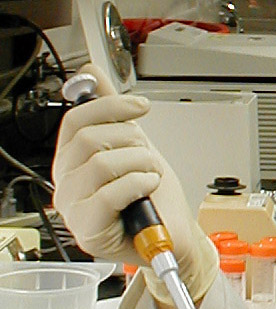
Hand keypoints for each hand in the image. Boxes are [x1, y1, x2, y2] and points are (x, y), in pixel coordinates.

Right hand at [52, 64, 217, 302]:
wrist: (174, 235)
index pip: (76, 119)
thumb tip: (90, 73)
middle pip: (89, 139)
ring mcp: (73, 207)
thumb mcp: (135, 145)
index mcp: (72, 159)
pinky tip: (147, 189)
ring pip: (102, 163)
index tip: (140, 107)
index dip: (111, 106)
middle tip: (148, 157)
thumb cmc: (155, 197)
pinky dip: (139, 184)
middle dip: (132, 142)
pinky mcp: (88, 230)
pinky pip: (111, 193)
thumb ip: (111, 111)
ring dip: (141, 165)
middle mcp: (67, 181)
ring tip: (150, 178)